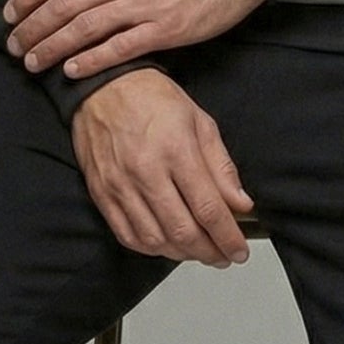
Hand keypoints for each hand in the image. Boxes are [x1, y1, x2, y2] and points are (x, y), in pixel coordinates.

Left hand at [2, 0, 265, 79]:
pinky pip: (121, 47)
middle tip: (14, 47)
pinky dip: (93, 60)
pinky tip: (72, 71)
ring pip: (86, 27)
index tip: (9, 15)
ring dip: (54, 47)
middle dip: (33, 28)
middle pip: (65, 5)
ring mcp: (143, 3)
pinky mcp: (164, 28)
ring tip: (34, 65)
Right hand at [69, 70, 256, 267]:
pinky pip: (127, 235)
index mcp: (176, 150)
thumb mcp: (200, 122)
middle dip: (209, 252)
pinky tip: (166, 245)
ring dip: (181, 254)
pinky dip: (150, 248)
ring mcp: (120, 185)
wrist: (102, 86)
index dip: (228, 237)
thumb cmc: (152, 99)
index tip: (239, 251)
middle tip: (222, 257)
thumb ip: (222, 167)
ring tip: (197, 251)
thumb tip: (241, 204)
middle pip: (183, 231)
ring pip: (154, 240)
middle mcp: (146, 171)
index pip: (208, 209)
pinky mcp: (102, 193)